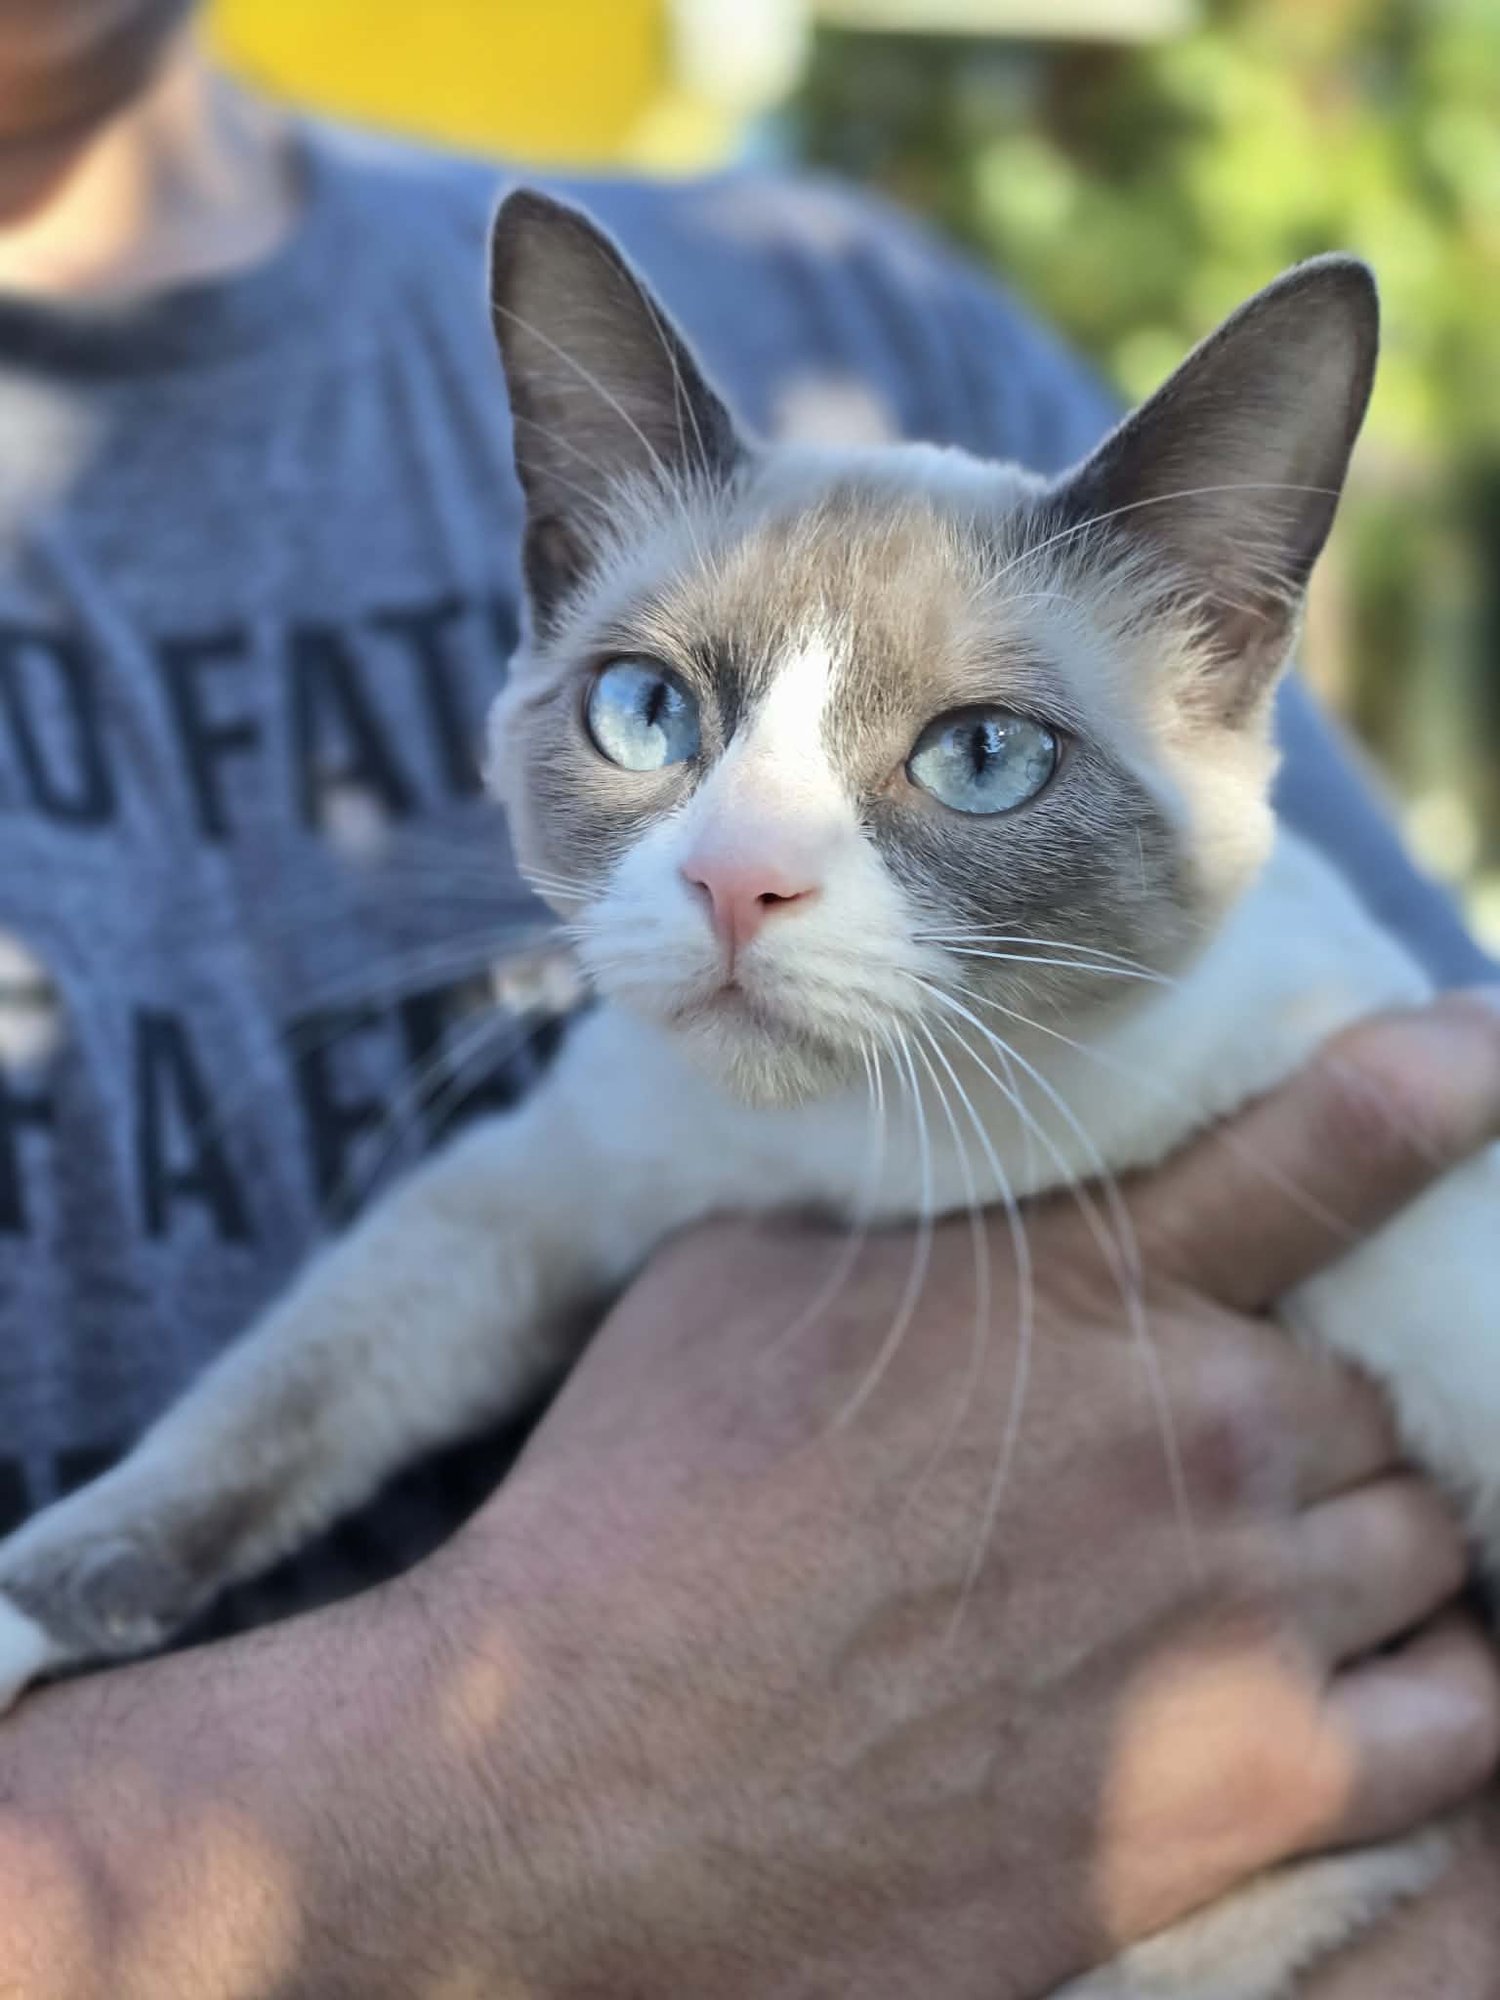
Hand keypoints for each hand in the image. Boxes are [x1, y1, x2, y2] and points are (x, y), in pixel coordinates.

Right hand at [0, 996, 1495, 1998]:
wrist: (577, 1776)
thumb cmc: (641, 1509)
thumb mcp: (753, 1287)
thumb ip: (923, 1241)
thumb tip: (990, 1214)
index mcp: (1084, 1294)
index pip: (1323, 1149)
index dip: (1438, 1083)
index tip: (1493, 1049)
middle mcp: (1199, 1437)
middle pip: (1381, 1384)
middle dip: (1319, 1406)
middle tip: (1213, 1454)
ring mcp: (1239, 1620)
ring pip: (1432, 1537)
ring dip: (1373, 1537)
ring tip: (1261, 1568)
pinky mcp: (1248, 1796)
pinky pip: (1463, 1717)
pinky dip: (1436, 1680)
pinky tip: (1353, 1675)